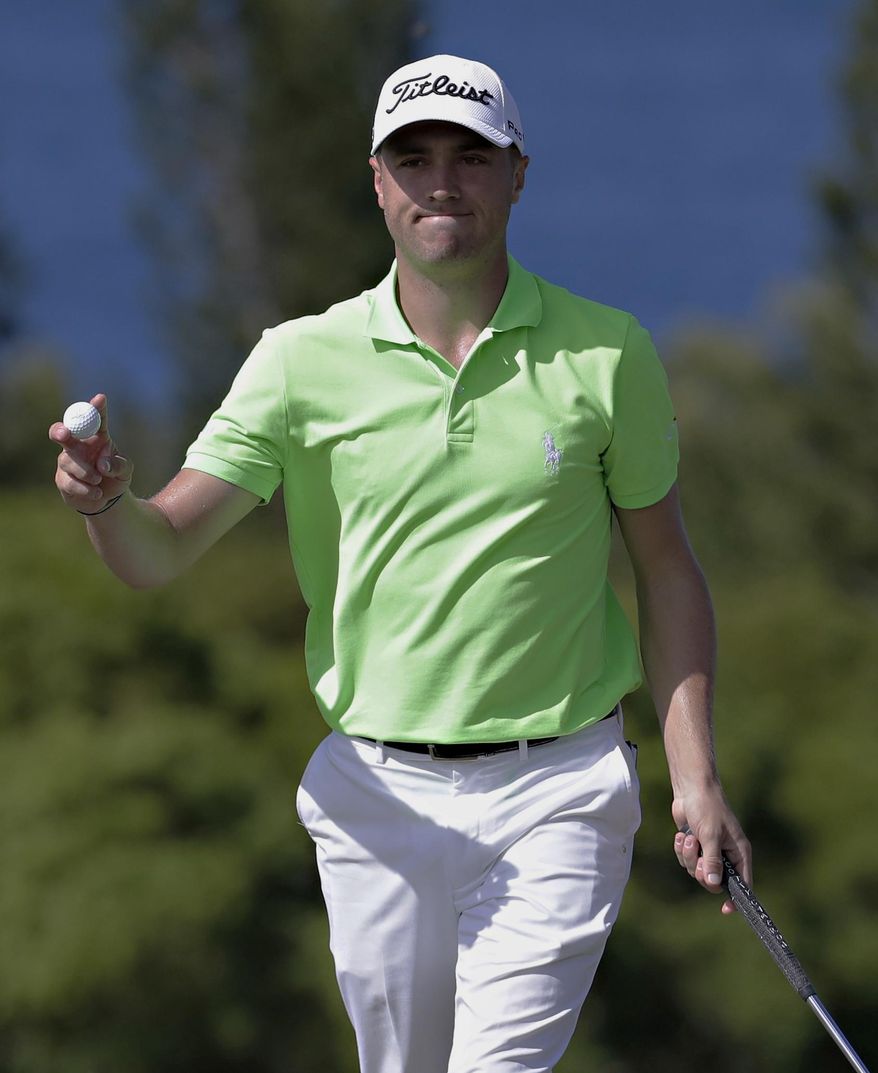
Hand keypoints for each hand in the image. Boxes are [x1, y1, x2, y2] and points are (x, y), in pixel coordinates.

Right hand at [49, 393, 133, 514]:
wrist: (108, 499)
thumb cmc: (116, 476)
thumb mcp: (125, 470)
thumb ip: (118, 464)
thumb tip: (103, 465)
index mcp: (96, 437)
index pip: (96, 419)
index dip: (96, 408)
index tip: (101, 398)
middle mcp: (78, 446)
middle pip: (63, 433)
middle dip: (60, 431)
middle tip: (64, 433)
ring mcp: (67, 462)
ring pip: (69, 461)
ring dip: (86, 472)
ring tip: (98, 479)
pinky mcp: (62, 480)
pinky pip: (69, 482)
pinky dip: (86, 489)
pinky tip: (96, 492)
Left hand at [671, 791, 750, 913]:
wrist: (691, 790)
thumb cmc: (708, 808)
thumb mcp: (711, 835)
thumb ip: (712, 861)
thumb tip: (713, 884)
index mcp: (739, 853)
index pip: (743, 884)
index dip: (736, 899)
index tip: (726, 910)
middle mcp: (726, 855)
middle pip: (713, 881)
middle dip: (700, 870)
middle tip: (697, 855)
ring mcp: (709, 851)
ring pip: (696, 871)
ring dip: (688, 856)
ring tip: (689, 837)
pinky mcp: (695, 846)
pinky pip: (685, 860)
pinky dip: (681, 850)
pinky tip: (681, 835)